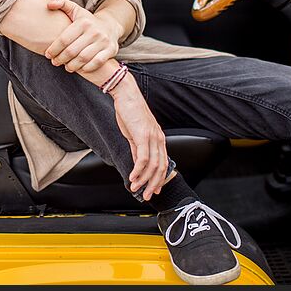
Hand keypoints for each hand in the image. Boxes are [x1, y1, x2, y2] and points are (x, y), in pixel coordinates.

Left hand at [44, 0, 120, 72]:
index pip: (64, 39)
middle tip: (55, 62)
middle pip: (72, 51)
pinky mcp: (110, 50)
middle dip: (60, 59)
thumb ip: (61, 3)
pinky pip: (96, 62)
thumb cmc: (87, 20)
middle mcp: (94, 31)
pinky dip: (86, 68)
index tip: (48, 54)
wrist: (110, 26)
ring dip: (72, 65)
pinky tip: (80, 68)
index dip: (54, 49)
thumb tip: (49, 4)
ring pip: (83, 58)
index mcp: (83, 22)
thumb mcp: (75, 9)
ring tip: (66, 66)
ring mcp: (103, 41)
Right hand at [110, 76, 167, 201]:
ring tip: (136, 188)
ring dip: (143, 180)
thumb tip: (137, 163)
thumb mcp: (134, 133)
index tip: (154, 189)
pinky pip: (142, 159)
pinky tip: (132, 177)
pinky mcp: (142, 136)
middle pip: (160, 168)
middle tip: (147, 195)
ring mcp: (152, 138)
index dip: (160, 179)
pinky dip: (138, 171)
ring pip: (152, 166)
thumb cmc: (130, 111)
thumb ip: (137, 149)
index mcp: (158, 138)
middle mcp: (158, 139)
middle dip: (153, 184)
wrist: (126, 95)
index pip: (163, 163)